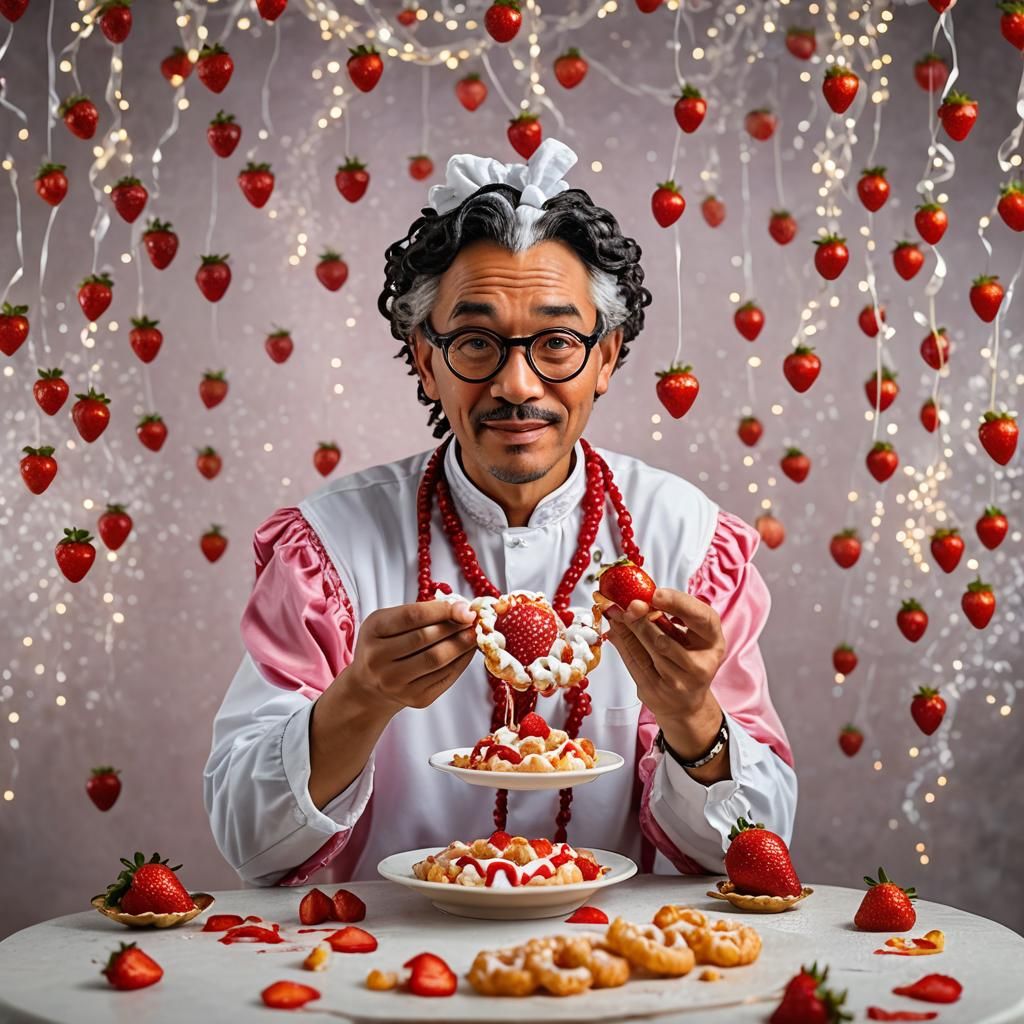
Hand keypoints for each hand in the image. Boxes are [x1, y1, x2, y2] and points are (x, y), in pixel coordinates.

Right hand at [340, 598, 478, 714]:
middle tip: (473, 620)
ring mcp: (395, 682)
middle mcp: (378, 658)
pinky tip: (467, 651)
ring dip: (462, 644)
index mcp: (373, 630)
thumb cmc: (386, 644)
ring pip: (437, 659)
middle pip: (426, 638)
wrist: (371, 685)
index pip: (412, 616)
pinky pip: (445, 677)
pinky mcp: (415, 699)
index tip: (464, 607)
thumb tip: (461, 609)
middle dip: (454, 626)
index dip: (442, 610)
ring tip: (473, 634)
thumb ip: (421, 612)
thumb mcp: (391, 621)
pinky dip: (461, 661)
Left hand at [604, 587, 726, 724]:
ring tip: (616, 611)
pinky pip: (635, 661)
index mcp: (713, 642)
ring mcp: (679, 681)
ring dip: (629, 627)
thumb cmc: (687, 661)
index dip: (678, 603)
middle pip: (666, 637)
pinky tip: (615, 628)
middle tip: (627, 602)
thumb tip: (637, 594)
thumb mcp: (689, 637)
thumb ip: (669, 615)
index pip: (702, 618)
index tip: (655, 594)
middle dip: (642, 617)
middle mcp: (701, 665)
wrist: (685, 703)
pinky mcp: (656, 690)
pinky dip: (622, 641)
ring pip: (648, 648)